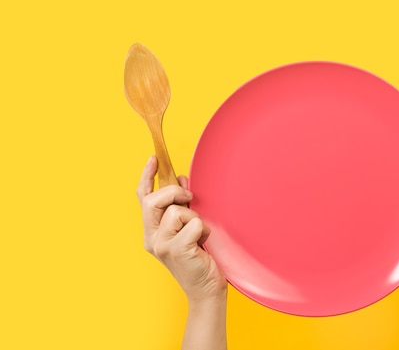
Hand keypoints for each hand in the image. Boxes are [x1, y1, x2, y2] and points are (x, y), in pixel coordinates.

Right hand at [136, 156, 226, 301]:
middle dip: (174, 193)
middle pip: (154, 200)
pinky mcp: (176, 251)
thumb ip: (181, 204)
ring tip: (199, 234)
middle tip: (190, 198)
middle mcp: (151, 238)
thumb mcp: (188, 226)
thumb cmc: (199, 257)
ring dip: (194, 217)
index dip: (146, 176)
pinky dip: (203, 229)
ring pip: (176, 211)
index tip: (154, 158)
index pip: (143, 198)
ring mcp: (162, 245)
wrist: (206, 288)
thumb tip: (181, 180)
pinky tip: (203, 243)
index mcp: (151, 231)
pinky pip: (193, 224)